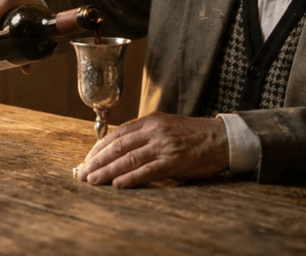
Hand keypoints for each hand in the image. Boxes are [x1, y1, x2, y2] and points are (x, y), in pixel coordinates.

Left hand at [75, 112, 228, 187]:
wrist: (222, 138)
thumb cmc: (193, 135)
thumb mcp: (165, 127)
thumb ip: (145, 136)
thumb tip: (121, 151)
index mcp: (151, 121)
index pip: (117, 134)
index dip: (99, 148)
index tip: (88, 159)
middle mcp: (154, 131)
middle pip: (118, 146)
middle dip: (97, 161)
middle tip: (83, 173)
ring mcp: (164, 145)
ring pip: (128, 159)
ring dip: (107, 171)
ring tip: (93, 180)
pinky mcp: (174, 161)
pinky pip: (147, 170)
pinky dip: (130, 177)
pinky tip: (117, 184)